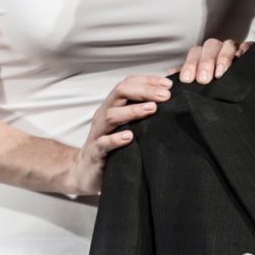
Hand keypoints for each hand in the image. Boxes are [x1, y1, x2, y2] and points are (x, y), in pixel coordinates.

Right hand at [65, 75, 170, 196]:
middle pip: (120, 93)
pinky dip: (115, 139)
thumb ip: (141, 113)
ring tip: (152, 109)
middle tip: (165, 95)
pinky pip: (103, 143)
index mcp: (112, 107)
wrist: (86, 173)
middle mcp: (104, 116)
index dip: (147, 80)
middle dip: (144, 91)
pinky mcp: (96, 153)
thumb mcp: (125, 126)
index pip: (128, 84)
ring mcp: (98, 133)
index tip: (168, 85)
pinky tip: (129, 137)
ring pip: (111, 115)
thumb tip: (167, 100)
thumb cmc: (111, 148)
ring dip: (133, 110)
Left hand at [173, 39, 252, 83]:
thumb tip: (170, 74)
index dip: (190, 65)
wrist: (242, 97)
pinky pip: (247, 46)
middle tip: (203, 80)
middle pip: (210, 46)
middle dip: (205, 62)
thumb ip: (186, 79)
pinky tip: (240, 60)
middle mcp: (218, 51)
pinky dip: (243, 51)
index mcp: (204, 56)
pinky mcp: (250, 53)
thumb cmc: (215, 89)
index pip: (195, 53)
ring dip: (223, 58)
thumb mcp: (199, 86)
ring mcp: (235, 50)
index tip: (186, 80)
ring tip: (220, 74)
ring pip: (227, 45)